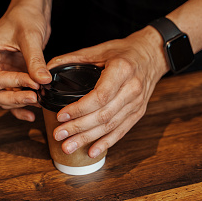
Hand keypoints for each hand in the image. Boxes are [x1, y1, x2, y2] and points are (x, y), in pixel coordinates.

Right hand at [0, 2, 51, 120]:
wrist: (31, 10)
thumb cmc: (24, 16)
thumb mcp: (30, 37)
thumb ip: (35, 60)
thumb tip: (43, 80)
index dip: (16, 83)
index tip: (35, 83)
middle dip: (15, 98)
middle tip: (35, 97)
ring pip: (2, 98)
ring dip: (20, 103)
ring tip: (39, 101)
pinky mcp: (9, 76)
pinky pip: (11, 96)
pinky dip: (20, 105)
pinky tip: (32, 112)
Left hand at [47, 26, 168, 157]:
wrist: (152, 55)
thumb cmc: (125, 51)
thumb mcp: (101, 49)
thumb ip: (75, 58)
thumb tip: (49, 69)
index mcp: (122, 70)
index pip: (100, 96)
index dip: (79, 109)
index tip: (61, 115)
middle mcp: (132, 89)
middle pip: (104, 115)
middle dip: (79, 128)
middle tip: (59, 136)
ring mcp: (137, 103)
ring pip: (111, 126)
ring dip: (88, 138)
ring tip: (68, 147)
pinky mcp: (138, 112)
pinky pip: (122, 131)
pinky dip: (106, 143)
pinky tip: (92, 152)